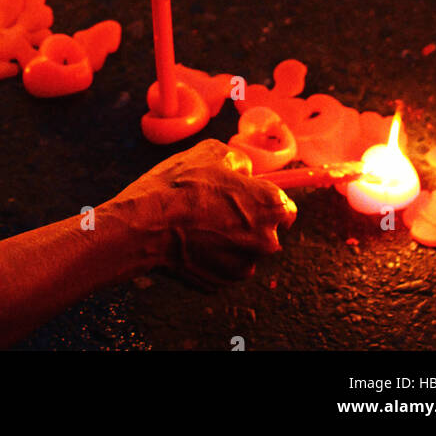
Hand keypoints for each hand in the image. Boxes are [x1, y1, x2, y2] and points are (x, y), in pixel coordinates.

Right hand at [102, 139, 296, 287]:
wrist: (148, 222)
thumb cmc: (182, 183)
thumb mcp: (215, 152)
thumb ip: (240, 162)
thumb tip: (245, 172)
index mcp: (271, 205)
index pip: (286, 208)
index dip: (266, 201)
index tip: (251, 199)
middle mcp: (266, 240)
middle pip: (265, 231)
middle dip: (246, 222)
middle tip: (217, 208)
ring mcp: (244, 265)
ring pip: (243, 251)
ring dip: (229, 241)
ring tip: (198, 224)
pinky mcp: (222, 283)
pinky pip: (222, 266)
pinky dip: (212, 256)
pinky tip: (191, 241)